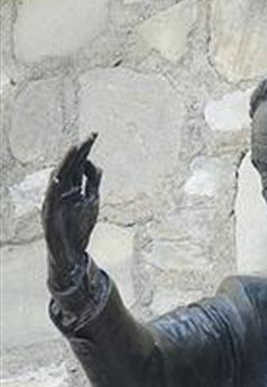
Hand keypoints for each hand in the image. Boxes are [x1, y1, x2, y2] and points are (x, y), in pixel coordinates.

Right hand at [41, 133, 101, 287]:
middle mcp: (61, 191)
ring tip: (74, 150)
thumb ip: (92, 182)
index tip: (94, 135)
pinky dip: (54, 187)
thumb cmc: (80, 226)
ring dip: (65, 164)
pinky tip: (59, 176)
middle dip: (77, 153)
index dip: (85, 150)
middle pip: (69, 168)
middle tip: (86, 138)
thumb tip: (96, 164)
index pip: (78, 164)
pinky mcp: (49, 215)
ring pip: (58, 178)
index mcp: (72, 186)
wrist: (72, 251)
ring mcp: (54, 202)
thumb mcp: (92, 201)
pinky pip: (50, 199)